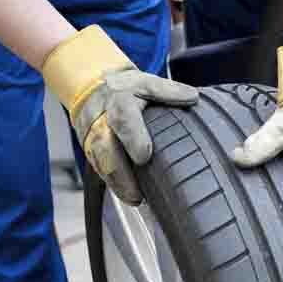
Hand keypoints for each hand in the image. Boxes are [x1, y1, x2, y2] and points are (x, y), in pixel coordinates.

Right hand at [42, 26, 198, 204]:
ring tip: (135, 199)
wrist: (92, 85)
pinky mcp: (90, 149)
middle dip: (120, 173)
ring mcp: (93, 137)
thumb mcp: (146, 82)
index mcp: (119, 101)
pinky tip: (128, 196)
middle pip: (105, 148)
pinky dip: (112, 183)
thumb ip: (168, 91)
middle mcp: (102, 121)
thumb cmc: (126, 88)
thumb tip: (192, 97)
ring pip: (99, 163)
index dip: (133, 137)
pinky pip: (98, 168)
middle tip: (138, 195)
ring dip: (116, 183)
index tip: (144, 155)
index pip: (124, 119)